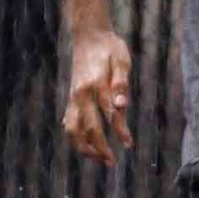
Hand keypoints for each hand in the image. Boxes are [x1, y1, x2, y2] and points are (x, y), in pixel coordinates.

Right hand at [61, 27, 134, 161]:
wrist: (88, 35)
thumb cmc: (109, 48)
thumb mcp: (122, 59)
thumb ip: (121, 82)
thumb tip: (121, 105)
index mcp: (95, 85)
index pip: (109, 115)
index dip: (120, 132)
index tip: (129, 145)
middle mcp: (81, 94)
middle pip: (89, 129)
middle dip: (100, 148)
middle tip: (112, 162)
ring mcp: (74, 97)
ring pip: (73, 130)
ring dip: (83, 147)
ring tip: (98, 157)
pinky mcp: (71, 98)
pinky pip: (69, 123)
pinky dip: (75, 137)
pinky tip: (86, 144)